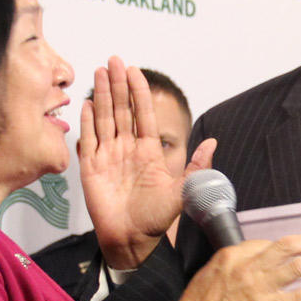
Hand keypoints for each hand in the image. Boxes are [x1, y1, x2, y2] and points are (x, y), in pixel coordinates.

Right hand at [79, 57, 216, 269]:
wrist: (132, 240)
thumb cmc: (156, 220)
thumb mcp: (183, 192)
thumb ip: (196, 167)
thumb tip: (213, 143)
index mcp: (149, 152)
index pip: (143, 115)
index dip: (139, 92)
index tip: (136, 71)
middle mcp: (127, 150)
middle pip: (121, 110)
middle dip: (118, 85)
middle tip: (114, 60)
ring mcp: (108, 157)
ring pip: (104, 119)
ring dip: (102, 95)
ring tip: (100, 71)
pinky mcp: (90, 168)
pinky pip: (88, 140)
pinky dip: (86, 121)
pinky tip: (87, 103)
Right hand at [172, 233, 300, 300]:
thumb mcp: (208, 275)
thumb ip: (230, 266)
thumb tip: (249, 266)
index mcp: (232, 256)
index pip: (264, 243)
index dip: (282, 247)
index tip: (293, 250)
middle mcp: (248, 266)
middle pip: (286, 247)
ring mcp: (260, 287)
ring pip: (297, 268)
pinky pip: (299, 298)